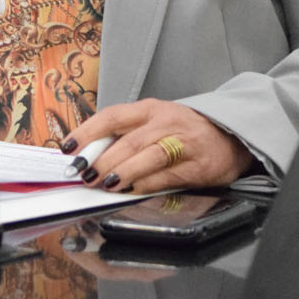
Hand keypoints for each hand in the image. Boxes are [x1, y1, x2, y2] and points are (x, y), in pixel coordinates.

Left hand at [61, 99, 253, 193]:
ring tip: (104, 183)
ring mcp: (183, 143)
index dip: (87, 132)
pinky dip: (146, 184)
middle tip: (83, 174)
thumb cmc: (184, 130)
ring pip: (148, 156)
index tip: (67, 148)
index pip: (112, 116)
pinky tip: (131, 189)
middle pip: (128, 140)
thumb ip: (125, 135)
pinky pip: (167, 176)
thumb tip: (88, 155)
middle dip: (102, 159)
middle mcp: (165, 122)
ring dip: (122, 171)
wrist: (230, 135)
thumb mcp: (154, 122)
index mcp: (149, 109)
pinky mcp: (198, 166)